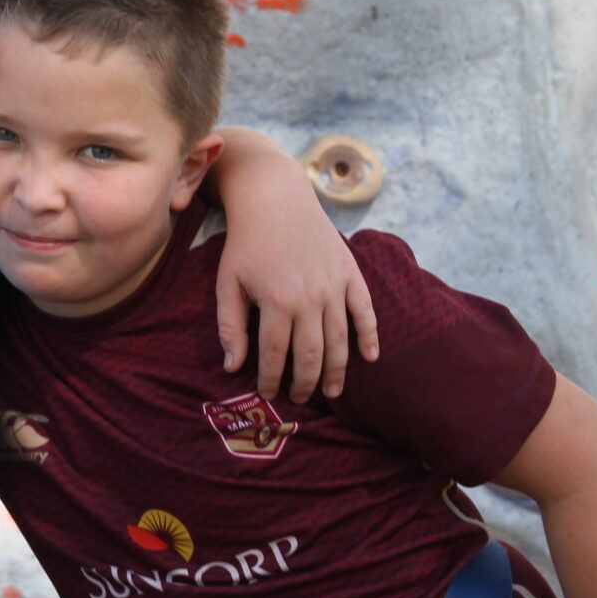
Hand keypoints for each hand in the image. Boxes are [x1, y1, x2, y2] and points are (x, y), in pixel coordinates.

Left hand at [217, 205, 378, 401]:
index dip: (271, 379)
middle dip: (305, 382)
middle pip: (312, 354)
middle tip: (299, 398)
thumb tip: (232, 368)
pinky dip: (369, 336)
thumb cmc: (246, 244)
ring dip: (336, 370)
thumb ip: (230, 326)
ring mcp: (334, 285)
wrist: (275, 199)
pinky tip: (369, 358)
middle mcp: (310, 297)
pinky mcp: (350, 273)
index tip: (267, 393)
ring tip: (331, 392)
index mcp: (277, 301)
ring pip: (340, 340)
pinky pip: (365, 310)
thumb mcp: (227, 283)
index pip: (276, 355)